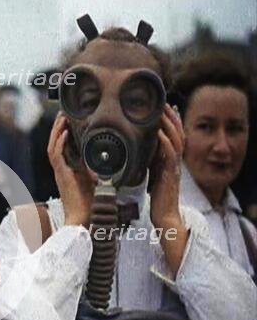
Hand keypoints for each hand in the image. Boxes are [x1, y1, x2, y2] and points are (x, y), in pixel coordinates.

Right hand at [48, 113, 93, 226]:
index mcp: (68, 170)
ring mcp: (60, 172)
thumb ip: (99, 169)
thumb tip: (110, 159)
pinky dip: (60, 143)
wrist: (83, 218)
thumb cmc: (90, 204)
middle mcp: (61, 169)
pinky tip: (64, 133)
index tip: (69, 120)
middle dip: (58, 127)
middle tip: (63, 113)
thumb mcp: (97, 181)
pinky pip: (56, 155)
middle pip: (54, 143)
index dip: (63, 133)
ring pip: (53, 146)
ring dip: (56, 131)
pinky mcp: (61, 175)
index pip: (62, 147)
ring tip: (62, 118)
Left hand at [149, 104, 184, 229]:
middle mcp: (175, 162)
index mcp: (171, 162)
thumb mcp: (154, 176)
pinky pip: (170, 155)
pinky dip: (165, 142)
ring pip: (176, 141)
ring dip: (170, 125)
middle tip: (165, 103)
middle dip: (172, 118)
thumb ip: (151, 163)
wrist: (165, 216)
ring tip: (163, 112)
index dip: (172, 122)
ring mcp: (174, 168)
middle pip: (178, 134)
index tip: (166, 108)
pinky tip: (160, 133)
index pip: (174, 137)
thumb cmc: (158, 199)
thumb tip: (141, 151)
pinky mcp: (170, 175)